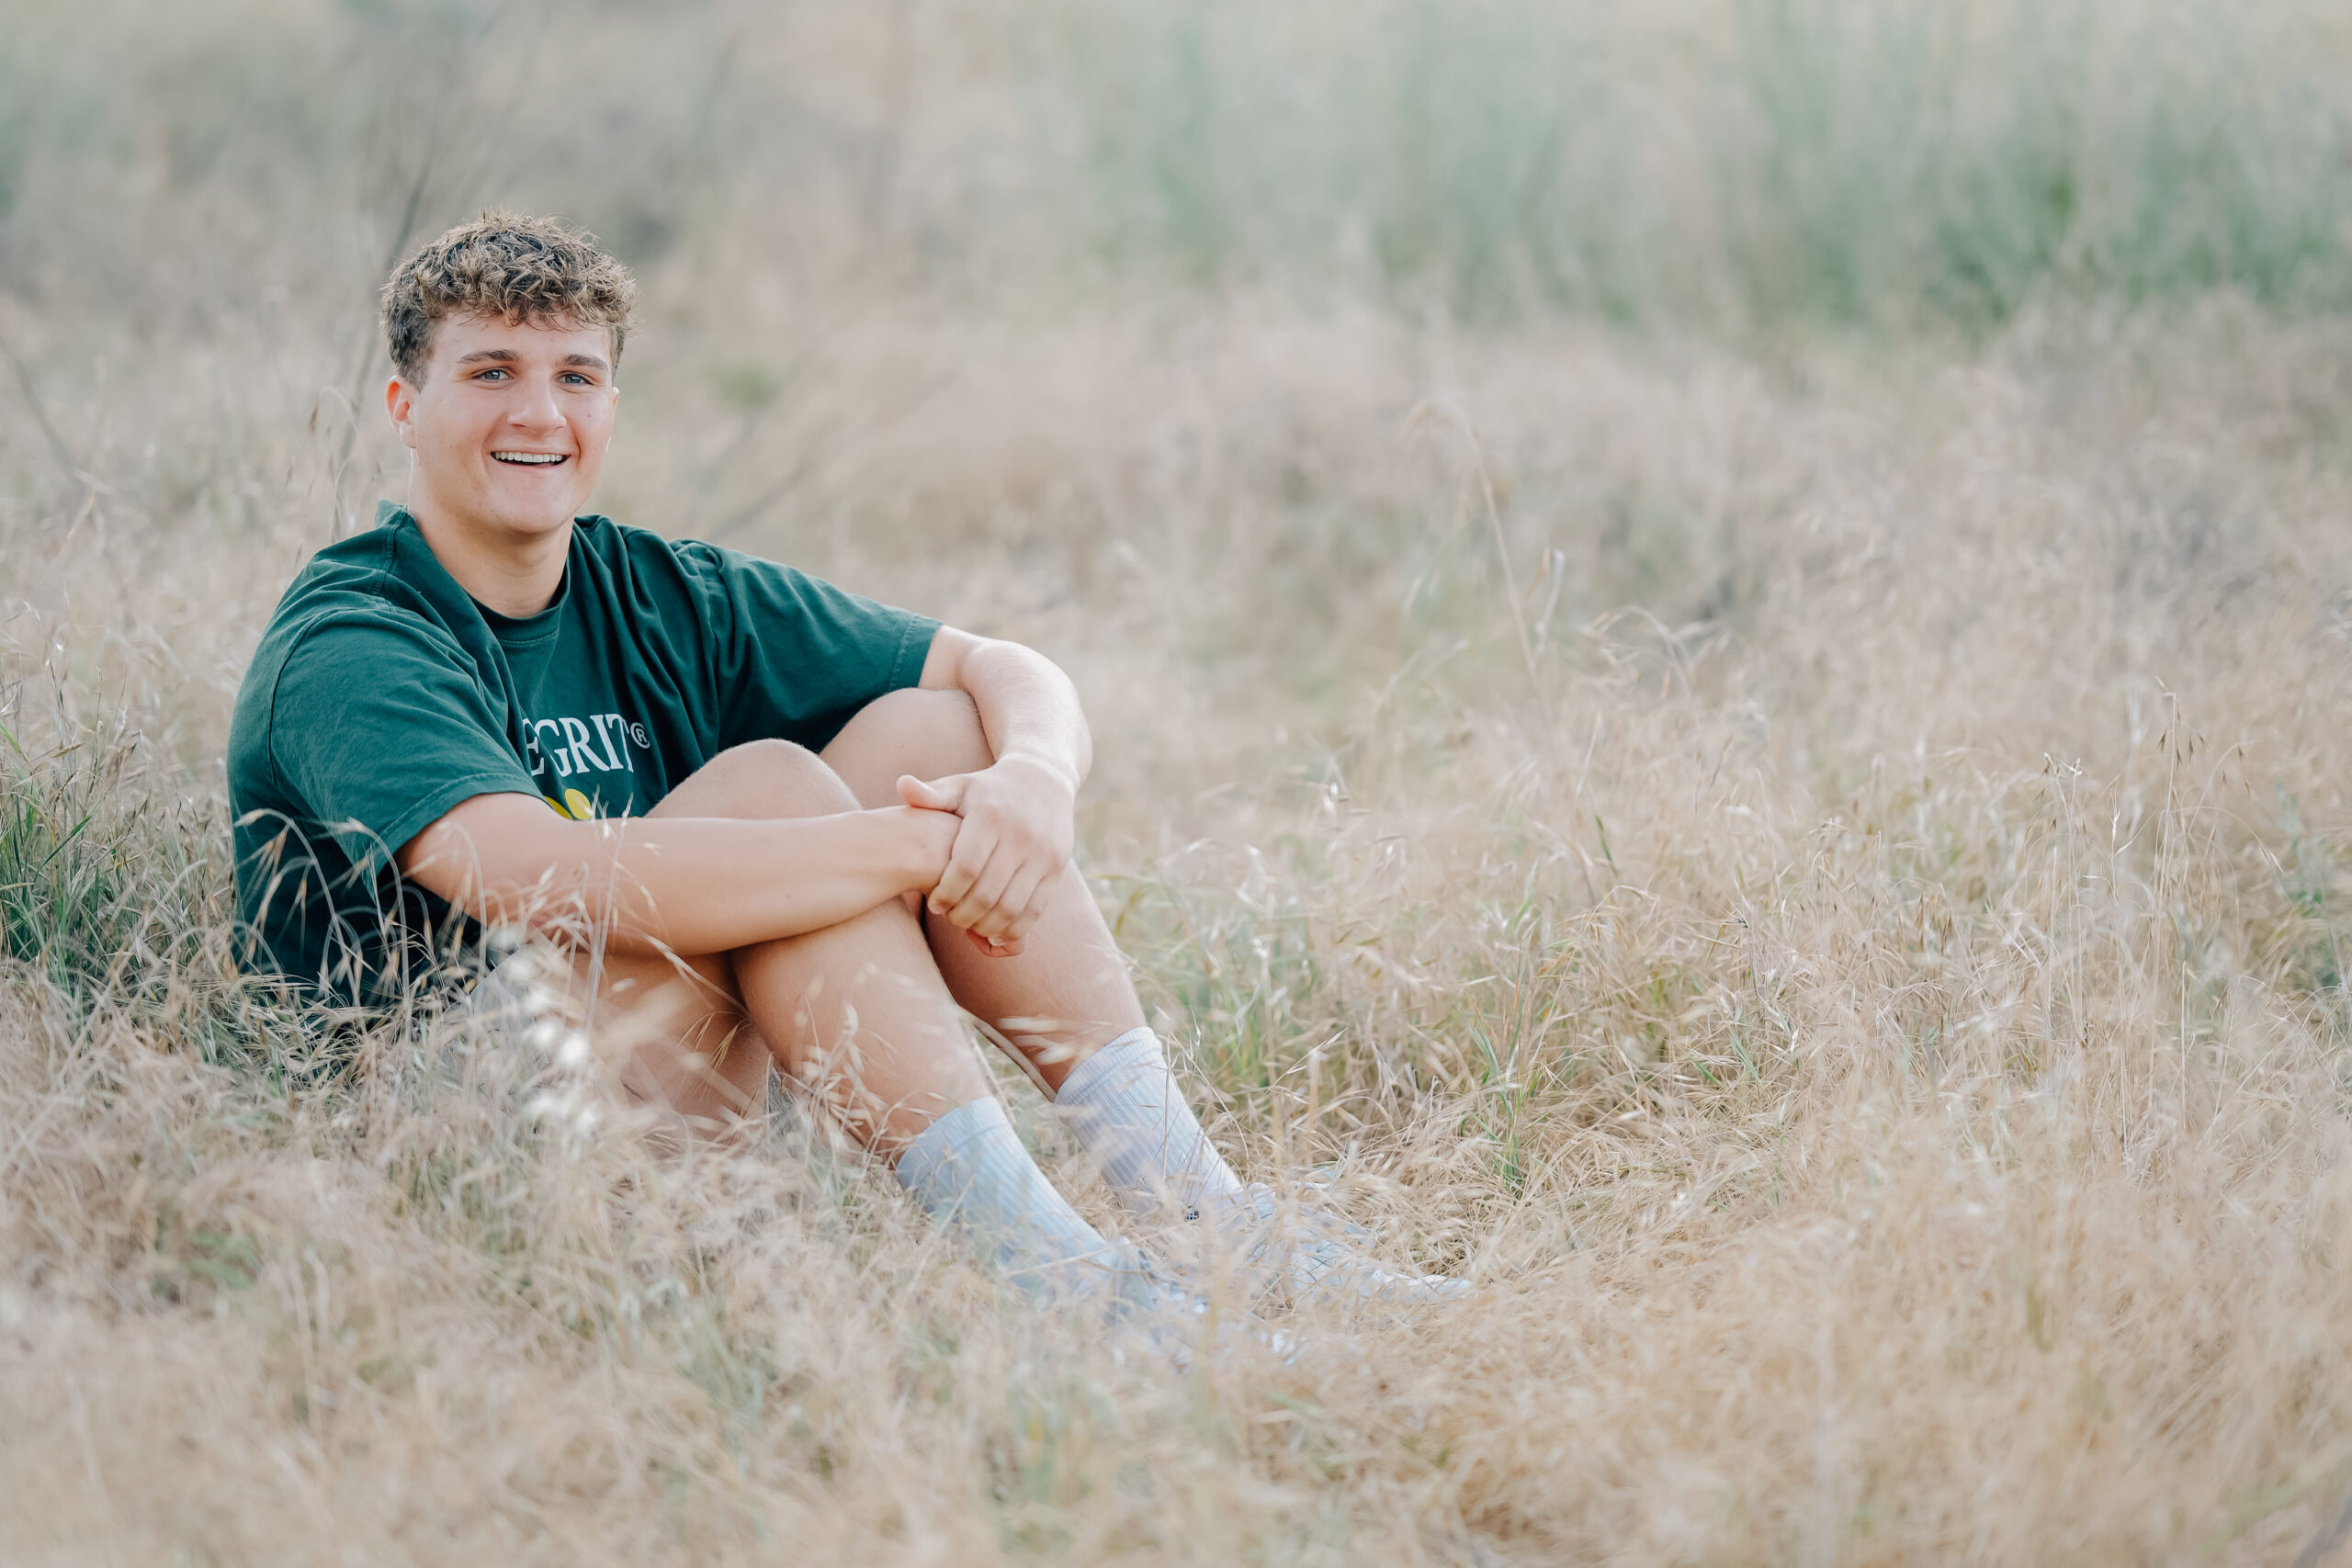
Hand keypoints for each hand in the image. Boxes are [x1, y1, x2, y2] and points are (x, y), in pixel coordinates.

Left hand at [896, 753, 1075, 957]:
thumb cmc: (989, 790)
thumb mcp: (960, 786)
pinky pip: (1035, 910)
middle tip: (949, 918)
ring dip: (986, 926)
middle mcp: (1021, 835)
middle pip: (987, 893)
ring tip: (969, 925)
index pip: (965, 869)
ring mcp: (1043, 854)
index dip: (946, 894)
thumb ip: (930, 794)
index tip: (934, 904)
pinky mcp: (1057, 868)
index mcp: (991, 816)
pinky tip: (995, 931)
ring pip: (1011, 907)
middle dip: (962, 915)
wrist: (1044, 780)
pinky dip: (1013, 928)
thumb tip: (902, 785)